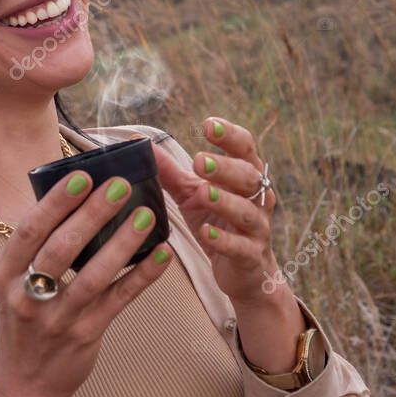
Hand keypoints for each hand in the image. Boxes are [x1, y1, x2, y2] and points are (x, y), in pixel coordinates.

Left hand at [149, 117, 277, 303]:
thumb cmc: (217, 222)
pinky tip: (206, 232)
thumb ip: (170, 170)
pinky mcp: (251, 257)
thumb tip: (138, 141)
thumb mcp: (191, 193)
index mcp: (244, 176)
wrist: (245, 271)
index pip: (244, 148)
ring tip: (203, 193)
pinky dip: (223, 240)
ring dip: (224, 201)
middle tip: (197, 161)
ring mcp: (257, 228)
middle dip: (224, 167)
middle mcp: (257, 198)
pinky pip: (241, 247)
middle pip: (248, 176)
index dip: (230, 135)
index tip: (208, 125)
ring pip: (246, 211)